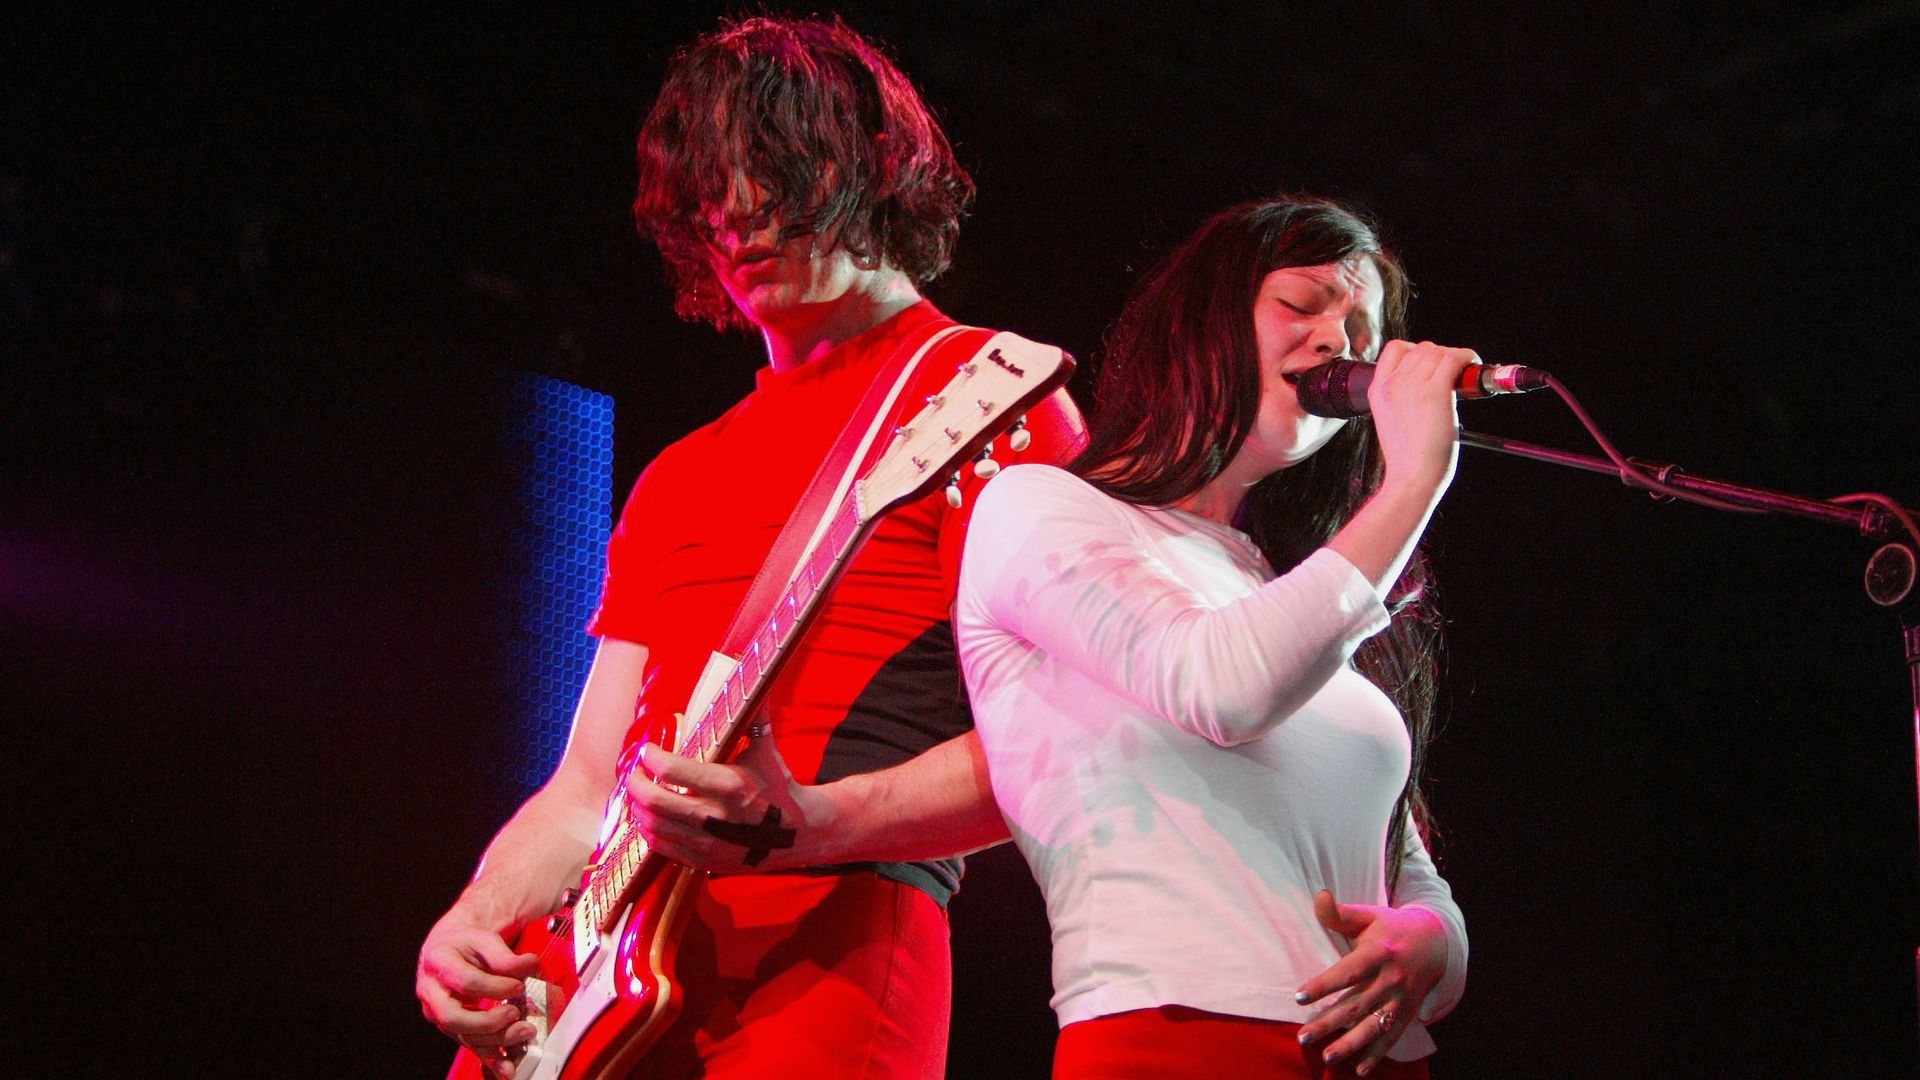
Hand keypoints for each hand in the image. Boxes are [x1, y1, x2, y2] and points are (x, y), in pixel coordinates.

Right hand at [416, 919, 540, 1075]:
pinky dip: (490, 1058)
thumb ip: (505, 955)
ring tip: (523, 1032)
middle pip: (453, 1017)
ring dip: (496, 1039)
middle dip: (487, 1021)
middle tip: (514, 1013)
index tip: (518, 984)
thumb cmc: (466, 944)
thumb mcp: (484, 939)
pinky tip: (506, 1065)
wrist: (451, 948)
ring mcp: (439, 1012)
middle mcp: (432, 991)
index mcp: (438, 962)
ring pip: (462, 1035)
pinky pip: (469, 1045)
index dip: (494, 986)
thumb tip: (529, 965)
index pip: (465, 981)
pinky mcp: (452, 1027)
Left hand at [621, 724, 833, 872]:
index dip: (651, 757)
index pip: (672, 769)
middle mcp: (715, 816)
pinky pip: (662, 847)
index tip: (648, 749)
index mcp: (729, 784)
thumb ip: (755, 715)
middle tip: (634, 771)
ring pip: (653, 825)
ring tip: (638, 792)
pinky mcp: (704, 861)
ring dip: (638, 807)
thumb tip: (752, 678)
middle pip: (654, 800)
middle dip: (635, 783)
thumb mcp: (767, 750)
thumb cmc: (778, 785)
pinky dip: (648, 830)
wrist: (797, 834)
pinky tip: (650, 816)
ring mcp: (708, 843)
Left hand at [1294, 889, 1448, 1075]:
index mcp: (1380, 951)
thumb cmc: (1389, 927)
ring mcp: (1402, 998)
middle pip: (1357, 1004)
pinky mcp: (1408, 1012)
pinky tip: (1360, 1070)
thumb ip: (1340, 913)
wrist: (1435, 941)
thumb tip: (1319, 896)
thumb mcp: (1368, 916)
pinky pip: (1393, 1036)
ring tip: (1327, 1056)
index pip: (1349, 971)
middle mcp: (1392, 978)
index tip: (1299, 996)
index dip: (1324, 984)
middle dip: (1329, 1022)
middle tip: (1303, 1036)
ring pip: (1374, 1025)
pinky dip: (1378, 1054)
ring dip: (1351, 1044)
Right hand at [1365, 339, 1478, 501]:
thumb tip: (1429, 383)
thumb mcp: (1391, 421)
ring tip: (1465, 373)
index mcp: (1378, 391)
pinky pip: (1454, 359)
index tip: (1430, 364)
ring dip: (1455, 358)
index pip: (1396, 349)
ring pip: (1439, 352)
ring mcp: (1412, 386)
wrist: (1410, 479)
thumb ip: (1402, 398)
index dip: (1417, 351)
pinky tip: (1473, 365)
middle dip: (1441, 356)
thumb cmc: (1407, 460)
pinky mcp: (1434, 393)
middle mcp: (1392, 384)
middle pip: (1422, 349)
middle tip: (1454, 373)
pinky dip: (1468, 357)